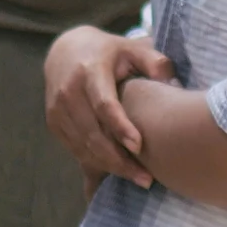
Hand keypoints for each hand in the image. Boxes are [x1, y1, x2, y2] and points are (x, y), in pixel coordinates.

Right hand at [44, 27, 174, 189]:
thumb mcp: (131, 48)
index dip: (120, 127)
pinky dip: (96, 163)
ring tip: (137, 178)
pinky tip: (118, 170)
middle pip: (93, 134)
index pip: (104, 104)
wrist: (65, 51)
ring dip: (110, 167)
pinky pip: (75, 149)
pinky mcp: (53, 122)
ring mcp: (57, 109)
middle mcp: (69, 91)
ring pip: (84, 147)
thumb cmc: (108, 53)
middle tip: (146, 178)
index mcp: (90, 71)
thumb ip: (153, 61)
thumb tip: (173, 84)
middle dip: (119, 160)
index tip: (139, 146)